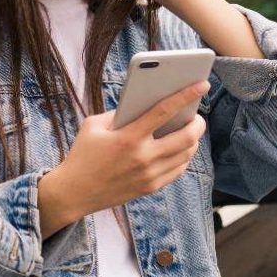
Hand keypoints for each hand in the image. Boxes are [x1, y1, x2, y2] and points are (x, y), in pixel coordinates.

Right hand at [37, 81, 208, 237]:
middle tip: (197, 116)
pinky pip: (178, 170)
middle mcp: (142, 157)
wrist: (75, 192)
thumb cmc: (82, 154)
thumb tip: (145, 104)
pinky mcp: (151, 187)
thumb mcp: (93, 126)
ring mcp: (149, 175)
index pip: (164, 111)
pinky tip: (181, 149)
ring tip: (190, 130)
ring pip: (186, 154)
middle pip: (186, 137)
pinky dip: (183, 157)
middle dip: (198, 123)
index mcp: (127, 137)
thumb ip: (119, 113)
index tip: (202, 84)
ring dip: (192, 141)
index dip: (186, 95)